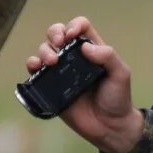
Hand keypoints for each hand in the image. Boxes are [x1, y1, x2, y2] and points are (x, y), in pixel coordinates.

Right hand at [25, 16, 141, 152]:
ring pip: (45, 50)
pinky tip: (36, 67)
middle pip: (58, 33)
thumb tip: (84, 47)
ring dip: (44, 50)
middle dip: (55, 33)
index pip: (80, 27)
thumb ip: (107, 56)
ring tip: (52, 62)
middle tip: (60, 43)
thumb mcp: (120, 74)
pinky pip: (36, 72)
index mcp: (92, 50)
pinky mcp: (51, 87)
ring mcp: (61, 72)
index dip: (74, 25)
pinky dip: (32, 65)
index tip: (73, 36)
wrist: (109, 127)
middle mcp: (75, 58)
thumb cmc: (117, 99)